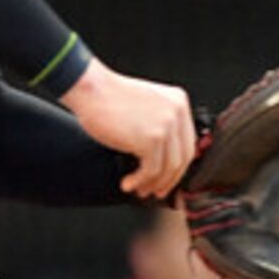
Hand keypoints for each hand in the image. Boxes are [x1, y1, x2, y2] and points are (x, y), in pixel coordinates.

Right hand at [63, 60, 197, 197]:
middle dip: (169, 179)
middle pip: (182, 157)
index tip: (168, 176)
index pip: (188, 142)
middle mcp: (177, 113)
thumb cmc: (109, 97)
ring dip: (153, 183)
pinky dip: (140, 181)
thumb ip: (161, 122)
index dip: (178, 164)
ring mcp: (166, 126)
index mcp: (179, 102)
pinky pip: (151, 170)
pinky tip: (129, 183)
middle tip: (156, 190)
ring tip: (139, 189)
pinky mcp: (151, 139)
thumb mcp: (147, 104)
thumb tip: (165, 154)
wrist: (90, 88)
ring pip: (168, 167)